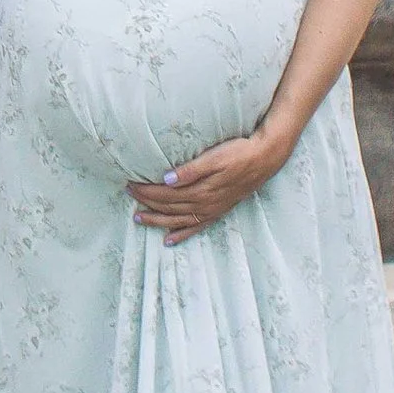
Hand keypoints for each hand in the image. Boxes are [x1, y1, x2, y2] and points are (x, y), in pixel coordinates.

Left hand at [128, 124, 292, 241]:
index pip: (165, 193)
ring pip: (177, 220)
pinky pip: (195, 227)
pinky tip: (169, 239)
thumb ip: (191, 170)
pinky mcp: (218, 211)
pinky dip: (180, 234)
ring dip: (157, 220)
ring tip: (138, 219)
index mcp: (200, 190)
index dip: (146, 190)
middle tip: (129, 194)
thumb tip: (166, 179)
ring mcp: (211, 210)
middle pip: (168, 207)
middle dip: (146, 202)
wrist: (265, 159)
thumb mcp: (215, 157)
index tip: (130, 183)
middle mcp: (204, 204)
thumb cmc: (239, 153)